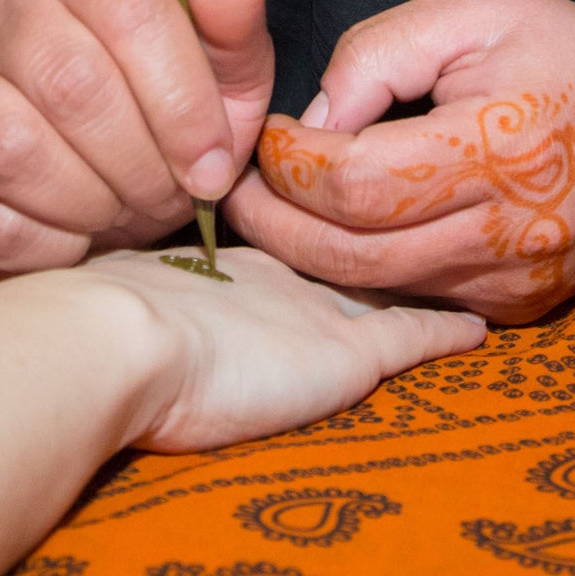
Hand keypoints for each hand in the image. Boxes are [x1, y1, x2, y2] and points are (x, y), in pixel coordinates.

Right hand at [0, 0, 274, 277]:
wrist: (103, 161)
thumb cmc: (169, 104)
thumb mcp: (222, 61)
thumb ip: (232, 13)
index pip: (129, 8)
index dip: (181, 100)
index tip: (213, 163)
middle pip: (70, 84)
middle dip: (138, 162)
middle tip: (168, 194)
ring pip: (9, 150)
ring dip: (87, 203)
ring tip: (120, 210)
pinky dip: (43, 247)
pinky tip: (75, 236)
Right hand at [47, 247, 485, 452]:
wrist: (112, 341)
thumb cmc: (97, 328)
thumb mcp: (120, 301)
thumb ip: (138, 297)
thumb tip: (101, 305)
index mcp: (229, 265)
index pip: (287, 245)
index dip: (315, 233)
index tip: (335, 220)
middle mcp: (282, 280)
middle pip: (342, 257)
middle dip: (377, 242)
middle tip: (417, 224)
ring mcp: (318, 313)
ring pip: (385, 285)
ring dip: (416, 274)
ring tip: (457, 261)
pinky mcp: (349, 355)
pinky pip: (414, 336)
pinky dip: (443, 330)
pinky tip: (476, 330)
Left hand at [224, 0, 574, 322]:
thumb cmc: (573, 56)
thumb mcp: (477, 13)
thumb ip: (382, 53)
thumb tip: (315, 116)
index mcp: (497, 150)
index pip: (356, 184)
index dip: (290, 162)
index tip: (268, 132)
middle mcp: (507, 232)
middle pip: (351, 254)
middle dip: (275, 221)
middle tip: (234, 187)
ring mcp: (512, 279)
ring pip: (376, 288)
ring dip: (310, 252)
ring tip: (272, 208)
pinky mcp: (515, 306)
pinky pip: (416, 297)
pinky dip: (366, 270)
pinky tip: (338, 232)